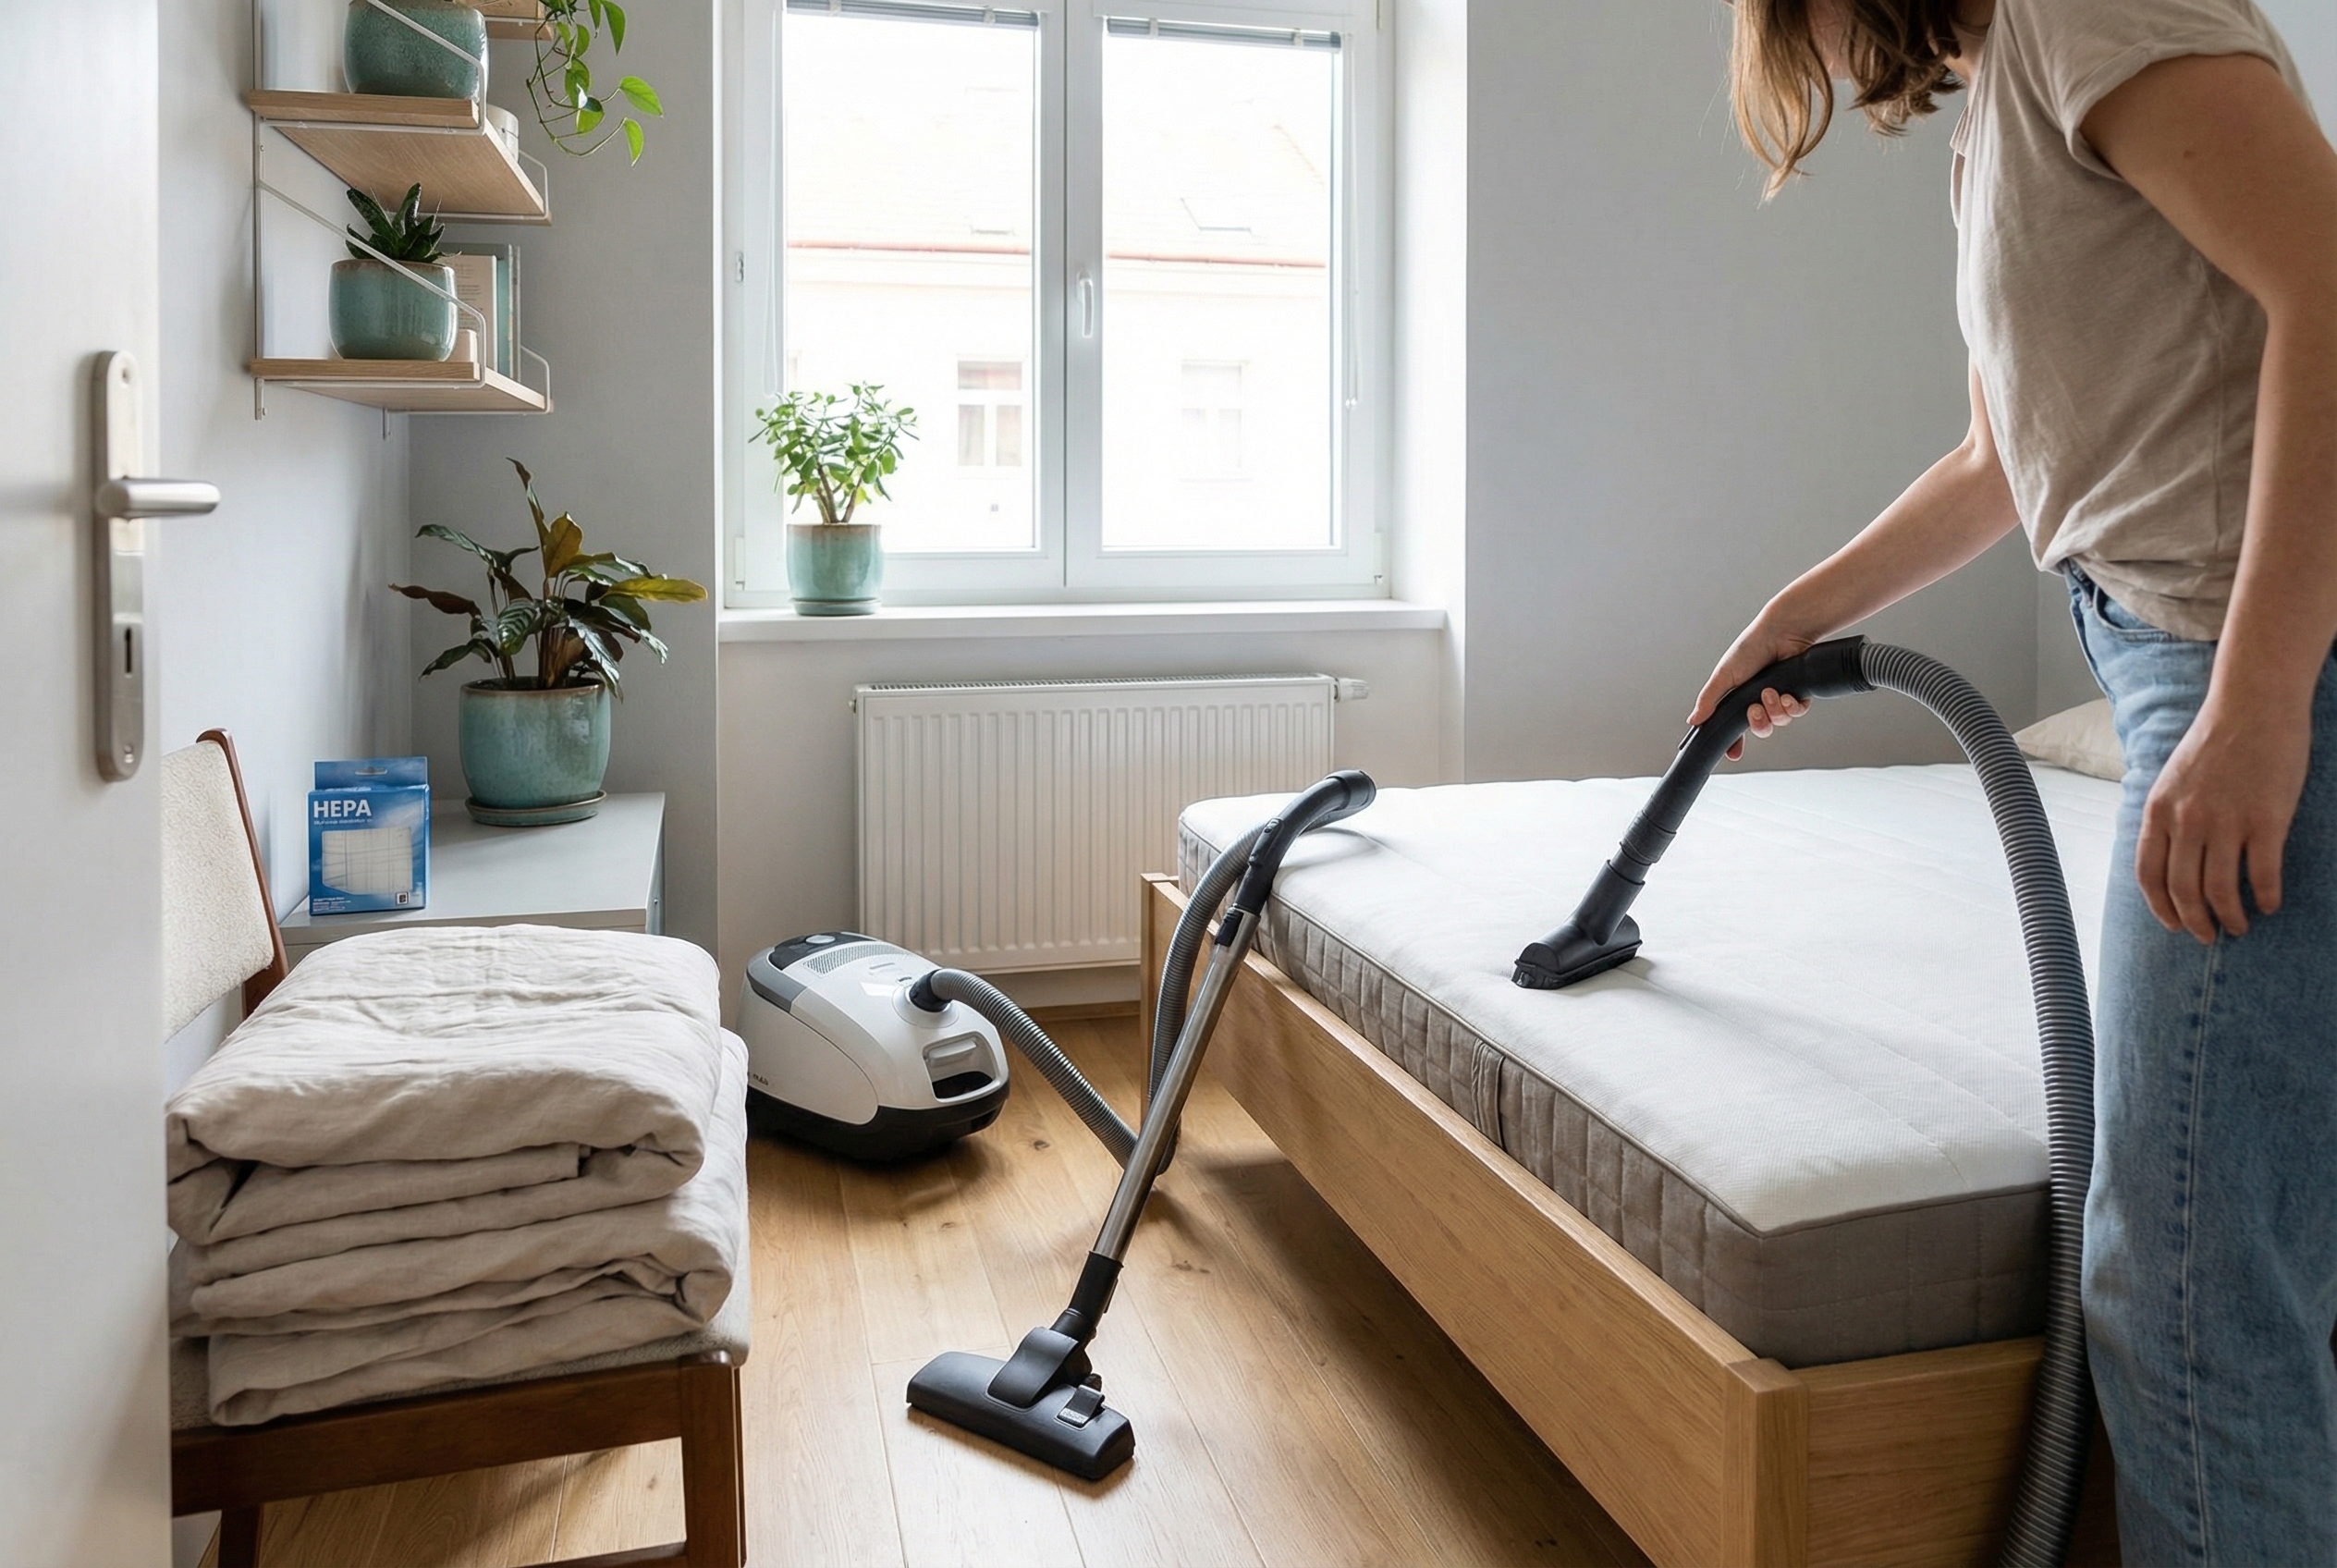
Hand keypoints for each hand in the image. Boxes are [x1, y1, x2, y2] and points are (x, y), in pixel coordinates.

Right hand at [1690, 616, 1821, 761]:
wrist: (1780, 633)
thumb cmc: (1750, 649)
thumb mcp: (1723, 676)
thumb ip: (1709, 700)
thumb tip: (1693, 721)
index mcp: (1739, 698)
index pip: (1734, 727)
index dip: (1734, 743)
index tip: (1733, 754)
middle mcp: (1759, 700)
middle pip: (1760, 728)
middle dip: (1758, 723)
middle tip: (1753, 710)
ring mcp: (1779, 697)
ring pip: (1779, 722)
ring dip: (1774, 710)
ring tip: (1770, 692)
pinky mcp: (1798, 694)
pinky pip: (1796, 713)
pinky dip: (1791, 707)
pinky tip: (1786, 695)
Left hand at [2137, 696, 2309, 940]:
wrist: (2253, 703)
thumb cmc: (2215, 739)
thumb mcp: (2172, 777)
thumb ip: (2168, 816)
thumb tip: (2166, 854)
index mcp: (2159, 811)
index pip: (2149, 875)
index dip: (2160, 907)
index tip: (2173, 925)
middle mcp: (2187, 820)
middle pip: (2183, 890)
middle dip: (2195, 922)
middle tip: (2208, 936)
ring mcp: (2227, 821)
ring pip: (2221, 890)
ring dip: (2231, 917)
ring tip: (2240, 926)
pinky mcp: (2267, 818)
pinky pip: (2263, 873)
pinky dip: (2266, 896)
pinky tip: (2270, 904)